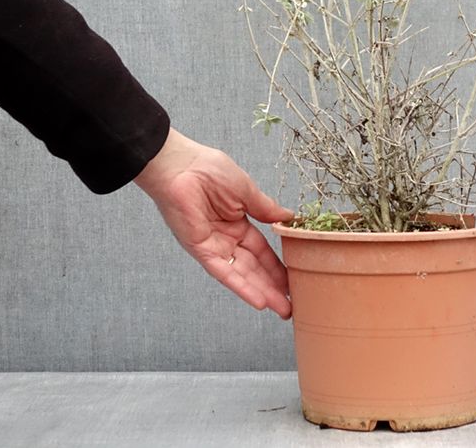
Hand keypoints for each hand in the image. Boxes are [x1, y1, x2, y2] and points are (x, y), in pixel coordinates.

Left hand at [133, 128, 293, 318]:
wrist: (181, 165)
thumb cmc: (209, 169)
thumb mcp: (246, 190)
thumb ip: (266, 208)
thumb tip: (289, 218)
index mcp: (238, 222)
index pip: (262, 250)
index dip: (278, 266)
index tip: (294, 279)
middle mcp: (226, 238)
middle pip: (254, 267)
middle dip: (273, 287)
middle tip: (291, 305)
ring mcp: (213, 246)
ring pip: (242, 274)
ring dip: (261, 292)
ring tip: (282, 309)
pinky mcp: (200, 250)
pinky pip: (223, 272)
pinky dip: (240, 286)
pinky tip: (258, 300)